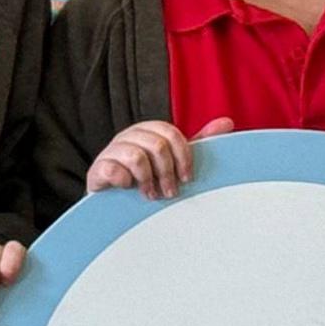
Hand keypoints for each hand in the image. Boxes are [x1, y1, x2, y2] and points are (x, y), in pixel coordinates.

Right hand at [87, 117, 231, 200]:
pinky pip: (111, 168)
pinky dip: (124, 181)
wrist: (114, 202)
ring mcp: (111, 151)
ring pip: (136, 156)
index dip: (183, 156)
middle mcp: (129, 136)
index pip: (171, 133)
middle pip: (156, 145)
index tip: (187, 177)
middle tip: (170, 192)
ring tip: (151, 195)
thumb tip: (227, 122)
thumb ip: (198, 141)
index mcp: (148, 131)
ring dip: (148, 180)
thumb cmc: (147, 177)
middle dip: (167, 172)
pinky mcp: (97, 169)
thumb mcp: (174, 159)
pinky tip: (128, 189)